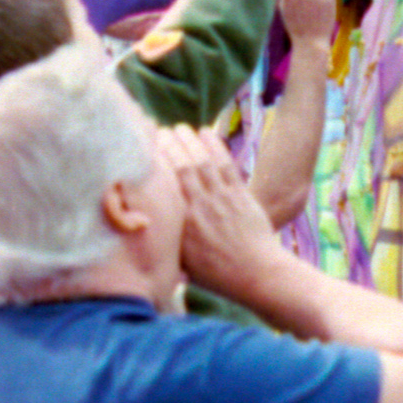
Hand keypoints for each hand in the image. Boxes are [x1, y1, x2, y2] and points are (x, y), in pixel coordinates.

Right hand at [162, 124, 290, 296]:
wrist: (257, 274)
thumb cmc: (219, 274)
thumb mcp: (184, 263)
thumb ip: (167, 243)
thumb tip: (145, 233)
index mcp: (184, 223)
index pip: (166, 185)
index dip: (156, 163)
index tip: (147, 149)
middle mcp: (201, 206)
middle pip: (183, 168)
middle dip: (171, 145)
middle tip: (161, 131)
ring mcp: (222, 199)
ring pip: (203, 162)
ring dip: (191, 142)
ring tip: (180, 127)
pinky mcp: (240, 195)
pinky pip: (226, 165)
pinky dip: (215, 146)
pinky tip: (206, 133)